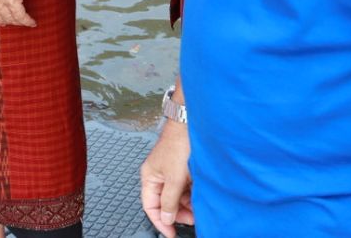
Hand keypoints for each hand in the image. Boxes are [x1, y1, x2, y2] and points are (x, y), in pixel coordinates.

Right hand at [140, 120, 193, 237]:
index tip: (172, 233)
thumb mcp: (174, 178)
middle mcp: (159, 175)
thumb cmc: (178, 143)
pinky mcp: (183, 168)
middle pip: (166, 203)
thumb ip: (169, 200)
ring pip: (177, 196)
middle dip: (178, 213)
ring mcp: (172, 171)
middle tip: (192, 220)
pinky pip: (186, 187)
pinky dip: (192, 194)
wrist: (191, 123)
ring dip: (187, 204)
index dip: (160, 222)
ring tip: (199, 208)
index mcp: (150, 177)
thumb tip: (166, 217)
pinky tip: (200, 196)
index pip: (151, 207)